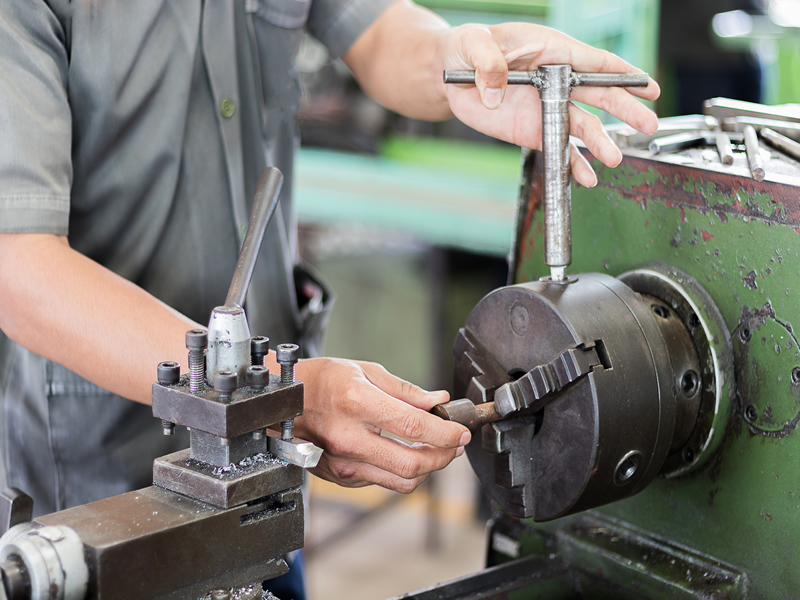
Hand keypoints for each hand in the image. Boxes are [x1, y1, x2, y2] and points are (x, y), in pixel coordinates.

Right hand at [292, 357, 469, 492]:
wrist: (283, 400)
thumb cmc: (320, 379)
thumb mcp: (364, 370)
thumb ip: (404, 390)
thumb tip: (437, 399)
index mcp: (358, 403)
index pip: (415, 426)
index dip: (446, 432)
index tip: (461, 431)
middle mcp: (349, 437)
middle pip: (412, 464)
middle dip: (444, 457)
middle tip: (455, 445)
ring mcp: (342, 461)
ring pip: (400, 481)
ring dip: (427, 470)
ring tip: (437, 451)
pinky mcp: (339, 475)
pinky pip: (381, 481)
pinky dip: (401, 471)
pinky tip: (405, 453)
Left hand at [440, 22, 660, 186]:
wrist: (451, 74)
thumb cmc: (468, 48)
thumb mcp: (474, 44)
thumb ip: (488, 64)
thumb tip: (496, 92)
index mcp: (551, 51)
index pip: (594, 62)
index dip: (623, 73)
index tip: (648, 86)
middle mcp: (557, 81)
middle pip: (599, 95)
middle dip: (625, 109)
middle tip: (649, 124)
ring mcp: (547, 107)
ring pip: (581, 125)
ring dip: (600, 142)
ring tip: (614, 158)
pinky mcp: (533, 130)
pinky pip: (558, 147)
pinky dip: (572, 163)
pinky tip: (585, 177)